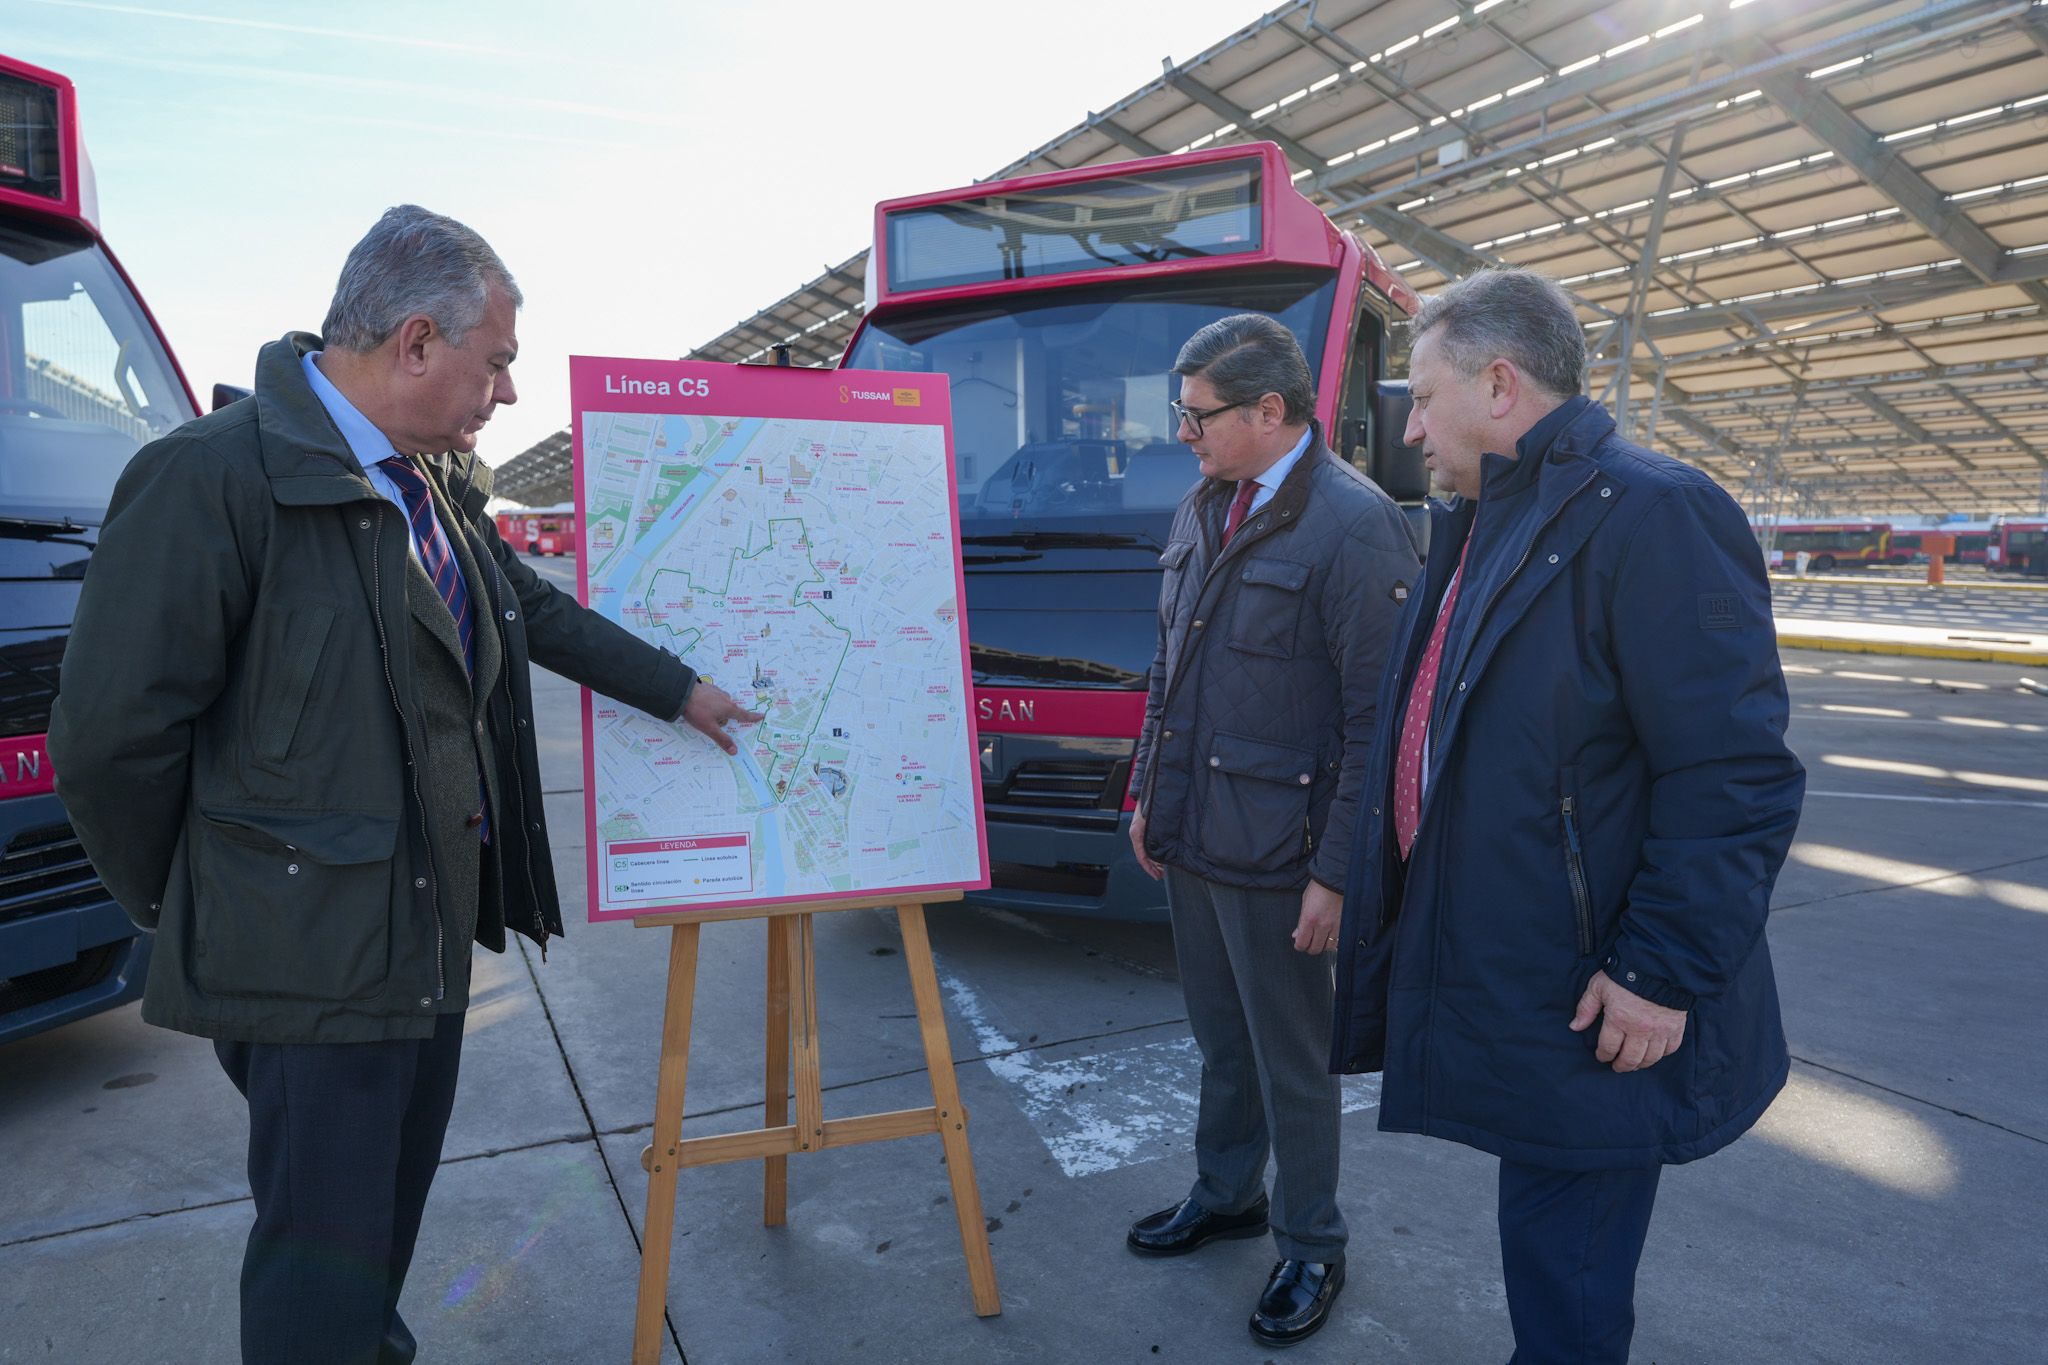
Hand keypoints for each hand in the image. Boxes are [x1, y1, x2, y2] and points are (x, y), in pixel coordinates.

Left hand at [680, 680, 764, 755]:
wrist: (682, 692)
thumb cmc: (697, 711)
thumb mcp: (709, 728)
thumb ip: (722, 739)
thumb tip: (735, 751)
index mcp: (729, 709)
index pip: (744, 715)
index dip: (753, 717)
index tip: (762, 716)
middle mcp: (726, 699)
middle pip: (730, 712)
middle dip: (723, 719)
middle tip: (710, 723)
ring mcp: (718, 692)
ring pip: (721, 705)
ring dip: (716, 711)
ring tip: (702, 714)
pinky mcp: (709, 687)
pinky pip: (714, 698)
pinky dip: (709, 703)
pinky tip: (700, 705)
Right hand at [1129, 808, 1162, 880]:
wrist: (1147, 790)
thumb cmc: (1149, 802)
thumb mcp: (1152, 821)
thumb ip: (1157, 835)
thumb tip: (1163, 850)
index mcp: (1136, 833)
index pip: (1141, 856)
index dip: (1149, 868)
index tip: (1156, 876)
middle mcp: (1137, 834)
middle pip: (1143, 856)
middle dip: (1152, 867)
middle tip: (1160, 875)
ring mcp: (1140, 832)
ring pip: (1146, 851)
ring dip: (1153, 861)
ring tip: (1162, 869)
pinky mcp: (1144, 830)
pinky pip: (1148, 845)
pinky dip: (1154, 853)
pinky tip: (1161, 856)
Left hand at [1291, 879, 1342, 953]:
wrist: (1336, 880)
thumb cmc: (1319, 888)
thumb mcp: (1305, 902)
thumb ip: (1301, 921)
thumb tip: (1297, 934)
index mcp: (1309, 919)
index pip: (1302, 943)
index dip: (1299, 946)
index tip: (1299, 944)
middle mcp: (1322, 925)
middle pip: (1315, 948)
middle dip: (1310, 948)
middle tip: (1309, 943)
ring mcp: (1335, 926)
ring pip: (1328, 947)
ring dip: (1323, 945)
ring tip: (1321, 940)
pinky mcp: (1345, 925)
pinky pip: (1339, 941)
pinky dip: (1334, 942)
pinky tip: (1331, 937)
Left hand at [1569, 970, 1686, 1072]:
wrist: (1660, 964)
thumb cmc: (1626, 973)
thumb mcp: (1598, 986)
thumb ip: (1586, 1008)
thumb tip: (1575, 1027)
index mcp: (1619, 1019)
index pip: (1608, 1048)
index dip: (1603, 1055)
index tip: (1601, 1056)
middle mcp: (1640, 1029)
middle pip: (1630, 1059)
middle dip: (1621, 1066)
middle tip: (1617, 1067)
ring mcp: (1660, 1031)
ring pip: (1650, 1058)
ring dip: (1640, 1064)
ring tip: (1634, 1064)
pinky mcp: (1676, 1028)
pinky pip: (1670, 1049)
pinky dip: (1661, 1054)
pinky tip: (1654, 1053)